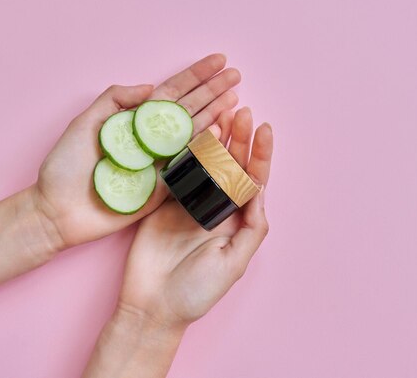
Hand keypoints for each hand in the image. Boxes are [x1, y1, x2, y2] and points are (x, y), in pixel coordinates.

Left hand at [33, 54, 240, 248]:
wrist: (59, 210)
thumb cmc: (66, 166)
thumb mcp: (85, 123)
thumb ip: (115, 100)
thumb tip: (150, 86)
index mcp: (134, 120)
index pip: (172, 92)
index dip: (196, 76)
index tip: (218, 61)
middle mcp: (152, 138)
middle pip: (190, 108)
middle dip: (214, 90)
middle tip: (237, 75)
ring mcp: (161, 161)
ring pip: (196, 132)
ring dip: (217, 113)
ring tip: (236, 96)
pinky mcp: (165, 186)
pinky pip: (191, 164)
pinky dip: (209, 147)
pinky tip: (224, 130)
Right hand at [117, 107, 272, 329]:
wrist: (151, 306)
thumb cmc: (196, 292)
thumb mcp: (234, 264)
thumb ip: (253, 228)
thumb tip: (260, 190)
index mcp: (237, 221)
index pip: (253, 181)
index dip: (260, 154)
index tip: (265, 129)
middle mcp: (216, 208)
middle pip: (232, 166)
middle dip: (240, 139)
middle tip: (243, 112)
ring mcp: (190, 203)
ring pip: (207, 163)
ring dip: (216, 139)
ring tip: (224, 113)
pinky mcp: (164, 202)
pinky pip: (178, 172)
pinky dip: (186, 151)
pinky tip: (193, 133)